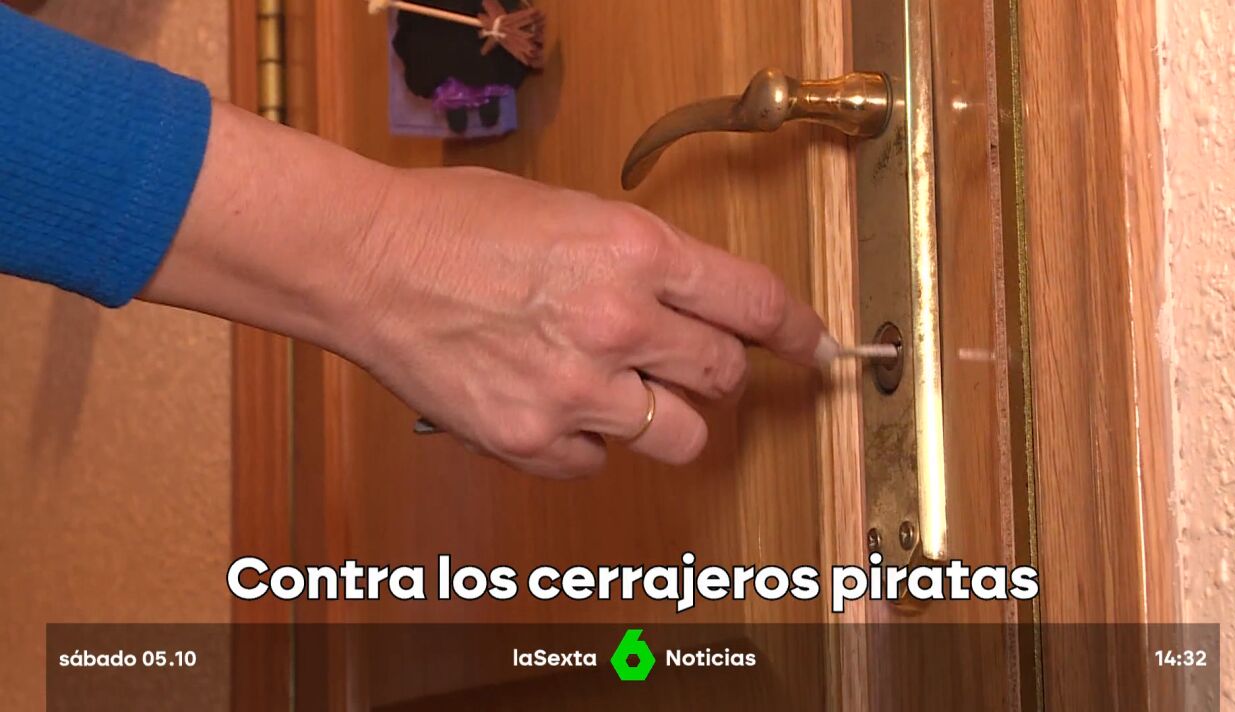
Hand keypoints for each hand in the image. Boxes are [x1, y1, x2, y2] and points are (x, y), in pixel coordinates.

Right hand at [337, 167, 835, 476]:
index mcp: (636, 252)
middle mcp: (618, 323)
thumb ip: (647, 261)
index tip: (814, 349)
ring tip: (615, 388)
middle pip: (724, 378)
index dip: (797, 331)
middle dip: (715, 371)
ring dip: (661, 416)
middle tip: (686, 361)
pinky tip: (551, 402)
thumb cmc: (457, 225)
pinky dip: (586, 442)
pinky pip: (597, 462)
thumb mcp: (576, 213)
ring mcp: (576, 390)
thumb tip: (699, 305)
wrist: (366, 261)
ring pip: (680, 437)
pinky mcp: (532, 440)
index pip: (755, 304)